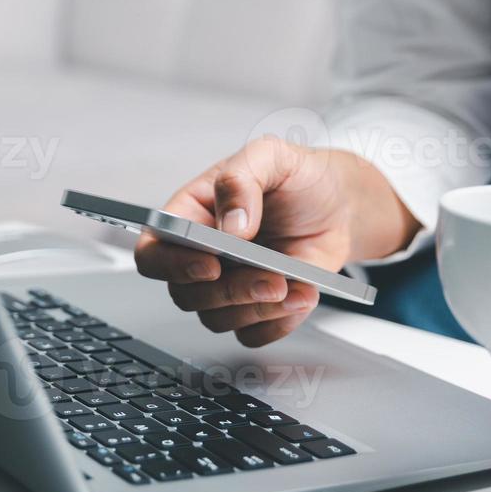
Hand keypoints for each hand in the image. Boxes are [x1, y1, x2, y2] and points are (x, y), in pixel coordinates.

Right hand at [133, 136, 418, 346]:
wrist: (338, 204)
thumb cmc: (296, 178)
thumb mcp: (269, 156)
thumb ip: (241, 181)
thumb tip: (230, 225)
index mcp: (191, 216)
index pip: (153, 252)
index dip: (172, 265)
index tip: (211, 264)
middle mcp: (203, 255)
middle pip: (186, 294)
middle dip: (229, 292)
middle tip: (269, 278)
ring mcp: (228, 284)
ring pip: (217, 319)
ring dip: (257, 309)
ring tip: (294, 286)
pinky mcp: (255, 308)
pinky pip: (252, 335)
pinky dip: (277, 323)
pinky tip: (300, 296)